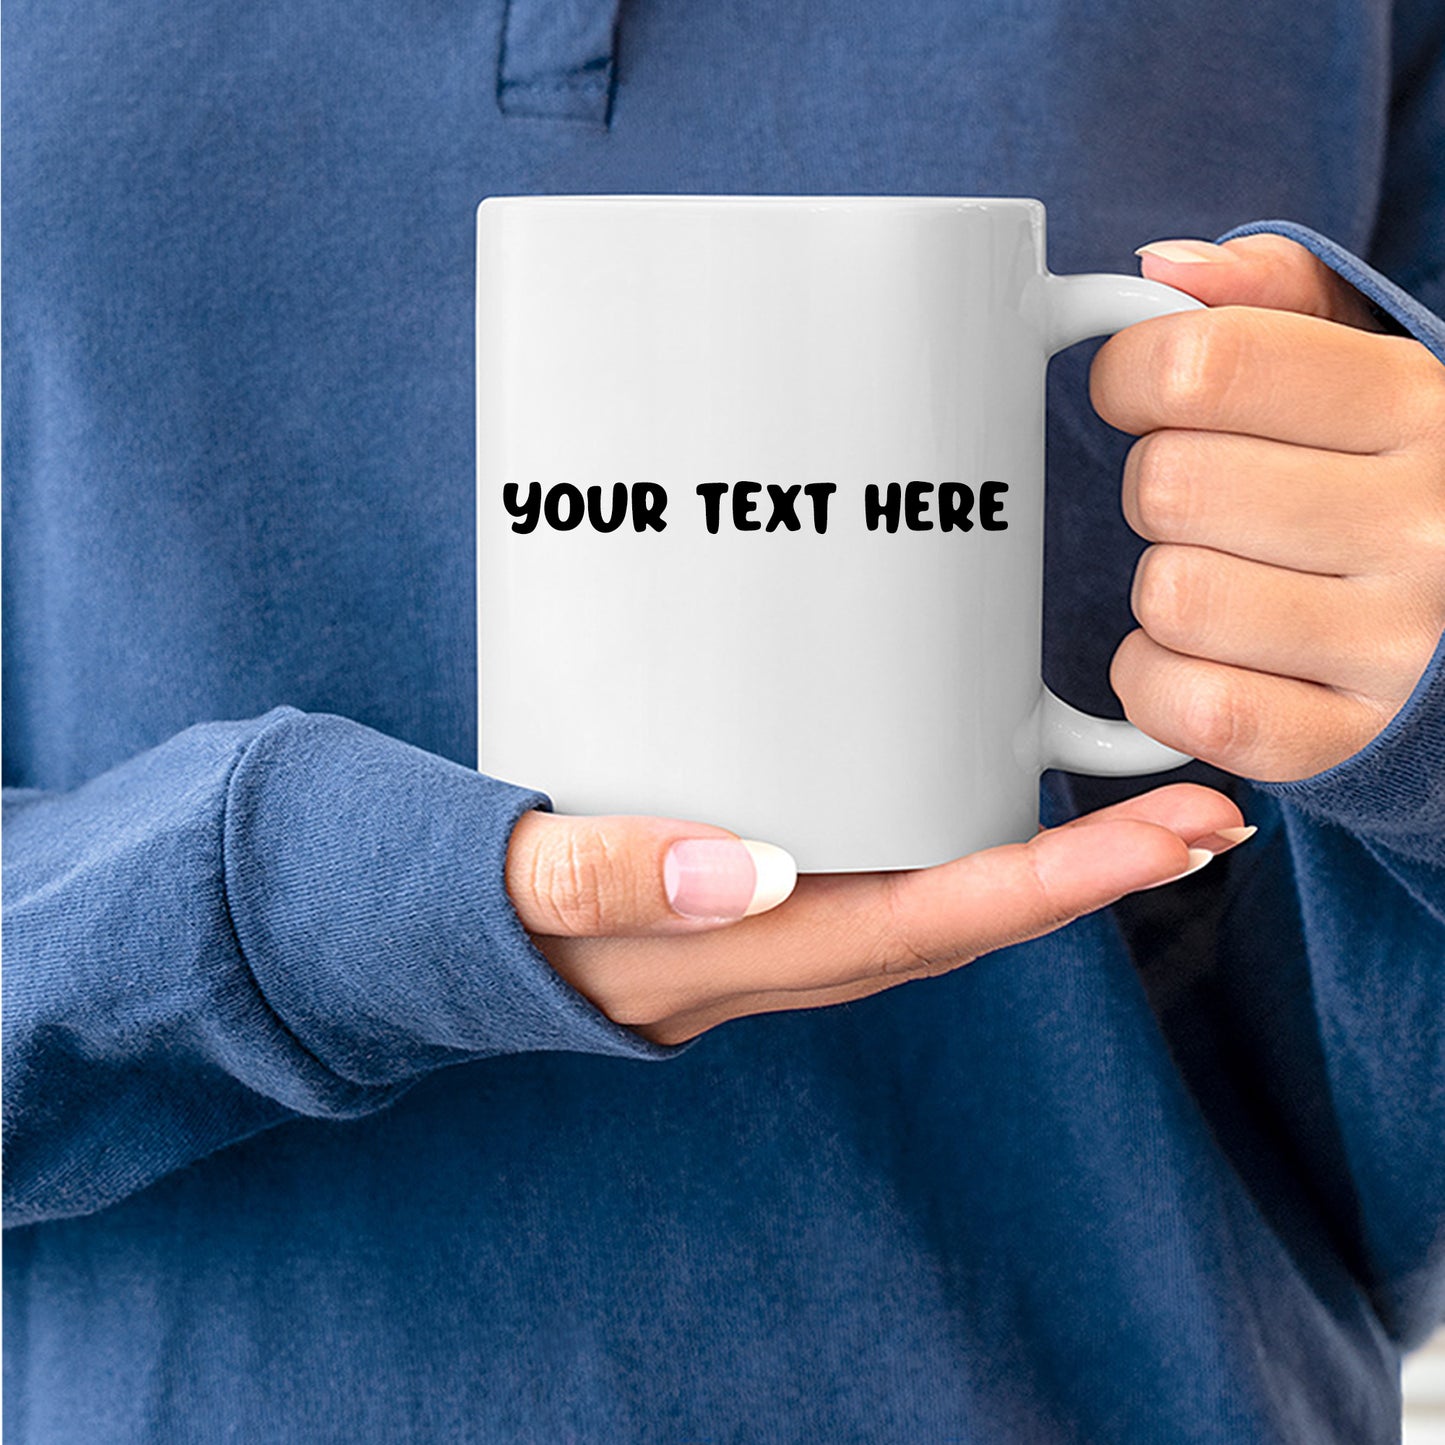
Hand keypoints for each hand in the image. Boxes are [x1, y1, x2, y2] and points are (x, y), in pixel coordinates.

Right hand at [506, 787, 1250, 1043]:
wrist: (386, 935)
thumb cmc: (434, 903)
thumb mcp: (494, 886)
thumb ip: (602, 877)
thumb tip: (743, 862)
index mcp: (715, 962)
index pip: (919, 927)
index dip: (1051, 886)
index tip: (1166, 841)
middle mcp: (756, 956)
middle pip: (952, 922)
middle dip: (1080, 877)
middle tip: (1193, 812)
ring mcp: (751, 927)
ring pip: (919, 900)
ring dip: (1029, 862)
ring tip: (1121, 803)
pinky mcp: (734, 888)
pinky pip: (865, 867)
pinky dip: (942, 837)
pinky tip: (965, 781)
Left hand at [1091, 234, 1444, 780]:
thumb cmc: (1396, 485)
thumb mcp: (1370, 369)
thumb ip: (1273, 301)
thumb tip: (1162, 271)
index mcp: (1419, 405)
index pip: (1204, 366)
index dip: (1130, 375)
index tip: (1139, 393)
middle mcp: (1425, 523)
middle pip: (1169, 485)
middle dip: (1152, 488)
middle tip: (1199, 501)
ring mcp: (1395, 645)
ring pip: (1171, 596)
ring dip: (1160, 590)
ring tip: (1220, 579)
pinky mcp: (1347, 743)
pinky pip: (1183, 703)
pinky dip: (1156, 682)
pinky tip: (1201, 658)